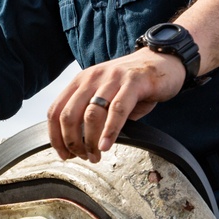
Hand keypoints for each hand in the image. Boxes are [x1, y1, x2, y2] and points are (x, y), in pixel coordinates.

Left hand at [47, 48, 184, 162]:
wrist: (163, 61)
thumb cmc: (133, 85)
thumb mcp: (106, 96)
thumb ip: (92, 114)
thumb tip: (79, 144)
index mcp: (80, 81)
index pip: (55, 110)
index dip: (55, 136)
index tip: (64, 154)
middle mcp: (91, 77)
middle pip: (68, 115)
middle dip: (71, 142)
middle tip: (83, 157)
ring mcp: (112, 78)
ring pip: (91, 115)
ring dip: (90, 141)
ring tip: (96, 156)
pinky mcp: (133, 82)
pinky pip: (117, 110)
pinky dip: (109, 131)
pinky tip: (106, 145)